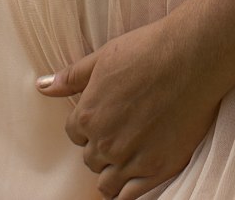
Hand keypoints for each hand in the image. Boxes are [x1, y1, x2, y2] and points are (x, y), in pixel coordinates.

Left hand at [36, 21, 221, 197]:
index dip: (90, 125)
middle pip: (91, 158)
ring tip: (128, 154)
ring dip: (112, 170)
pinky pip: (129, 196)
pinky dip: (126, 191)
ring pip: (107, 182)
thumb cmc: (148, 50)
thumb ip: (71, 77)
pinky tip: (133, 178)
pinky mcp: (157, 169)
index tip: (106, 115)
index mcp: (88, 116)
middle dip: (102, 146)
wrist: (192, 57)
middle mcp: (105, 142)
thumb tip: (42, 86)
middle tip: (122, 129)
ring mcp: (131, 159)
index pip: (75, 133)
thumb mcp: (103, 56)